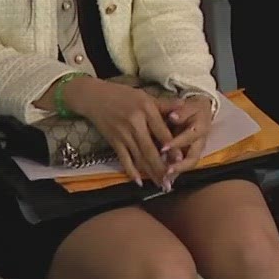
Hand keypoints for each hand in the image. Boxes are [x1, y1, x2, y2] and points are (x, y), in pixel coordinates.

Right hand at [60, 77, 174, 185]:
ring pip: (138, 156)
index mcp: (146, 110)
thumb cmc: (123, 94)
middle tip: (171, 181)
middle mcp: (134, 123)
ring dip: (150, 172)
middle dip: (161, 167)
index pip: (161, 131)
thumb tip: (185, 105)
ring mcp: (122, 134)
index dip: (171, 146)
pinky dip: (130, 171)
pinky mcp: (113, 141)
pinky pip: (123, 158)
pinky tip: (139, 182)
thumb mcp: (145, 95)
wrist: (93, 97)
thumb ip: (165, 104)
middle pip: (150, 149)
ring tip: (161, 184)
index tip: (181, 159)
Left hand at [158, 93, 215, 181]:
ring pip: (187, 166)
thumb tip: (173, 116)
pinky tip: (161, 179)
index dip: (177, 143)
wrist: (201, 113)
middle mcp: (200, 143)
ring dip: (175, 173)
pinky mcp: (189, 156)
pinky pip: (181, 167)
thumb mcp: (189, 106)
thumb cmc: (192, 109)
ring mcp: (195, 152)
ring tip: (162, 180)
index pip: (190, 137)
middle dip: (179, 167)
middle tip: (165, 172)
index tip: (163, 148)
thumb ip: (182, 112)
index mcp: (200, 129)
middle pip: (192, 158)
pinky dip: (173, 174)